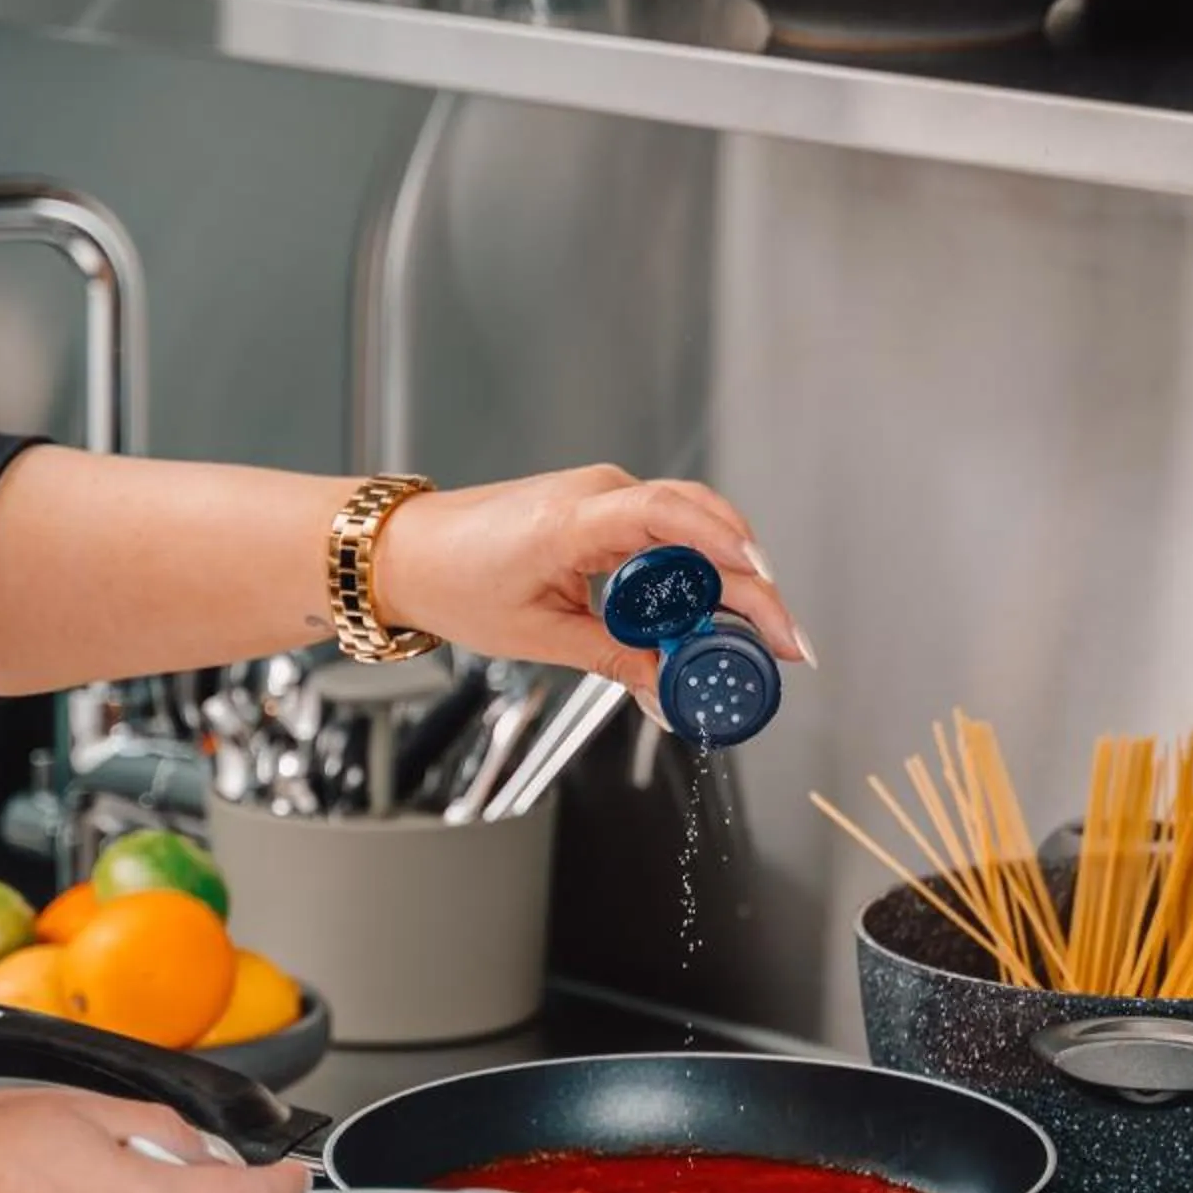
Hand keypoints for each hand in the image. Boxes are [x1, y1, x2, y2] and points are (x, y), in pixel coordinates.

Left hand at [375, 467, 810, 698]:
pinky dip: (699, 568)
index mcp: (575, 519)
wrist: (408, 552)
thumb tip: (671, 698)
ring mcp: (603, 497)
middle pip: (701, 522)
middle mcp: (599, 494)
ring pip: (691, 526)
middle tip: (783, 640)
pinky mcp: (603, 510)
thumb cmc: (456, 581)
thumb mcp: (540, 637)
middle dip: (752, 581)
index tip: (767, 591)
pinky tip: (714, 611)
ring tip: (759, 636)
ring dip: (731, 576)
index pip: (671, 518)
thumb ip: (616, 662)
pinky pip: (667, 531)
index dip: (727, 551)